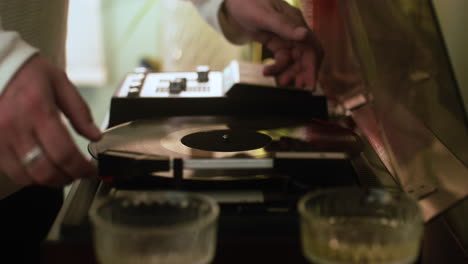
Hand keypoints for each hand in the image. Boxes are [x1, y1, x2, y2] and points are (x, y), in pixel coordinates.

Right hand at [0, 55, 100, 186]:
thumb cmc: (26, 71)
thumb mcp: (60, 83)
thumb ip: (80, 112)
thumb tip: (96, 136)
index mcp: (38, 110)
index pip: (64, 153)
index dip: (81, 169)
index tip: (91, 171)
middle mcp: (15, 127)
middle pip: (45, 170)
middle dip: (67, 178)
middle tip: (78, 175)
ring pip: (25, 176)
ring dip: (48, 181)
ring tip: (61, 174)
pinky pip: (9, 170)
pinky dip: (27, 175)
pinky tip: (39, 167)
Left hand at [222, 0, 322, 89]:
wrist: (233, 2)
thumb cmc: (248, 3)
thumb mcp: (264, 15)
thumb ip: (284, 26)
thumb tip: (304, 35)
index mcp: (296, 22)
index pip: (312, 47)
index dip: (313, 66)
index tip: (310, 83)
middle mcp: (294, 31)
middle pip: (306, 56)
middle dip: (304, 73)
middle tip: (298, 88)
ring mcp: (286, 38)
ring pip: (294, 61)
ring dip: (290, 72)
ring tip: (283, 83)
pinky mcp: (277, 43)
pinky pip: (282, 60)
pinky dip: (276, 68)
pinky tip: (266, 72)